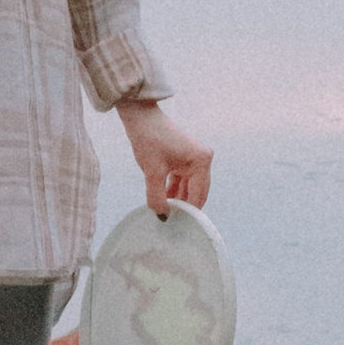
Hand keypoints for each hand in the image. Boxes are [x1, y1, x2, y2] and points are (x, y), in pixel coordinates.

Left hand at [116, 98, 211, 215]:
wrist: (140, 117)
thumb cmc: (149, 140)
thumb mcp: (152, 172)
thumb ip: (157, 197)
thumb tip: (162, 216)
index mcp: (201, 162)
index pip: (197, 196)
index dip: (188, 213)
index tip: (179, 228)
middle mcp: (203, 159)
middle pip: (197, 192)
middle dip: (185, 207)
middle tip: (173, 224)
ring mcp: (195, 158)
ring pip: (189, 187)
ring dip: (178, 199)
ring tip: (167, 214)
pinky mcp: (185, 157)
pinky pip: (183, 179)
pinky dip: (175, 189)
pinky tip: (164, 200)